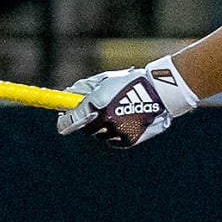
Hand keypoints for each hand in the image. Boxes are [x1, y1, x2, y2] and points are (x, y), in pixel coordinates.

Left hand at [55, 54, 198, 148]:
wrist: (159, 92)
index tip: (62, 121)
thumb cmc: (129, 82)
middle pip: (86, 129)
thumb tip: (67, 94)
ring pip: (101, 135)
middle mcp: (106, 120)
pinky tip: (126, 120)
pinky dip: (116, 134)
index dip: (64, 122)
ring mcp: (118, 131)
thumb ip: (83, 89)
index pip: (71, 120)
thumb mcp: (104, 80)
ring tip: (118, 112)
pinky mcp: (128, 140)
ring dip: (103, 127)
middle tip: (95, 112)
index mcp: (98, 103)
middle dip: (88, 121)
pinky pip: (114, 140)